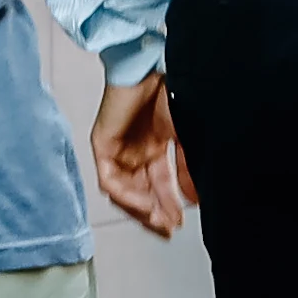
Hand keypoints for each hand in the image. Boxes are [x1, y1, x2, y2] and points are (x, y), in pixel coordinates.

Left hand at [90, 73, 192, 237]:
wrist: (153, 67)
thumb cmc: (170, 92)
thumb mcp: (184, 139)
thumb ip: (186, 170)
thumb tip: (194, 199)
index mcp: (153, 148)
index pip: (158, 187)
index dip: (168, 207)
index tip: (179, 225)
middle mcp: (133, 153)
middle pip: (140, 194)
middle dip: (155, 214)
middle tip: (169, 230)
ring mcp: (117, 150)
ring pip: (124, 193)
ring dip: (141, 210)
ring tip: (159, 221)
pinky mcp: (103, 146)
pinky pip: (111, 181)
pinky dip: (128, 196)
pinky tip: (146, 205)